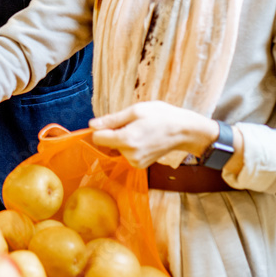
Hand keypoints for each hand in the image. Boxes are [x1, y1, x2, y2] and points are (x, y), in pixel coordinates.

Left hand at [89, 101, 217, 168]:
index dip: (100, 128)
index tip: (111, 121)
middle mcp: (130, 155)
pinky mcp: (140, 165)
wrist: (183, 131)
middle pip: (107, 143)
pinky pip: (126, 153)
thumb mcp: (136, 110)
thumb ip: (112, 119)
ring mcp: (135, 162)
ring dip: (123, 139)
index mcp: (127, 139)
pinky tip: (143, 138)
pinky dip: (130, 146)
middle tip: (133, 123)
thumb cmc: (161, 116)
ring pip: (116, 148)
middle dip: (114, 132)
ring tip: (141, 130)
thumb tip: (92, 125)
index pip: (98, 138)